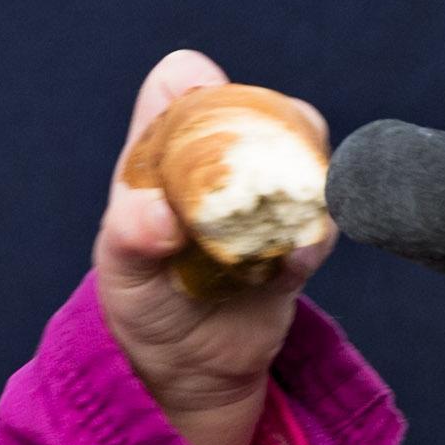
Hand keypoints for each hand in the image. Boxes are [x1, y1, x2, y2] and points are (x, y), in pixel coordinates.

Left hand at [94, 49, 323, 444]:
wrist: (188, 363)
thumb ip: (130, 233)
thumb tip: (160, 217)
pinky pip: (323, 218)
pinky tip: (295, 263)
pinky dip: (315, 234)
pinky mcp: (301, 235)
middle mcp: (222, 157)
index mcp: (166, 147)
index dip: (193, 88)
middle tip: (251, 179)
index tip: (195, 129)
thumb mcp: (121, 267)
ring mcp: (266, 192)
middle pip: (263, 104)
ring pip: (305, 152)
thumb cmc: (143, 298)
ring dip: (301, 178)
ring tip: (278, 227)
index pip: (182, 80)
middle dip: (266, 130)